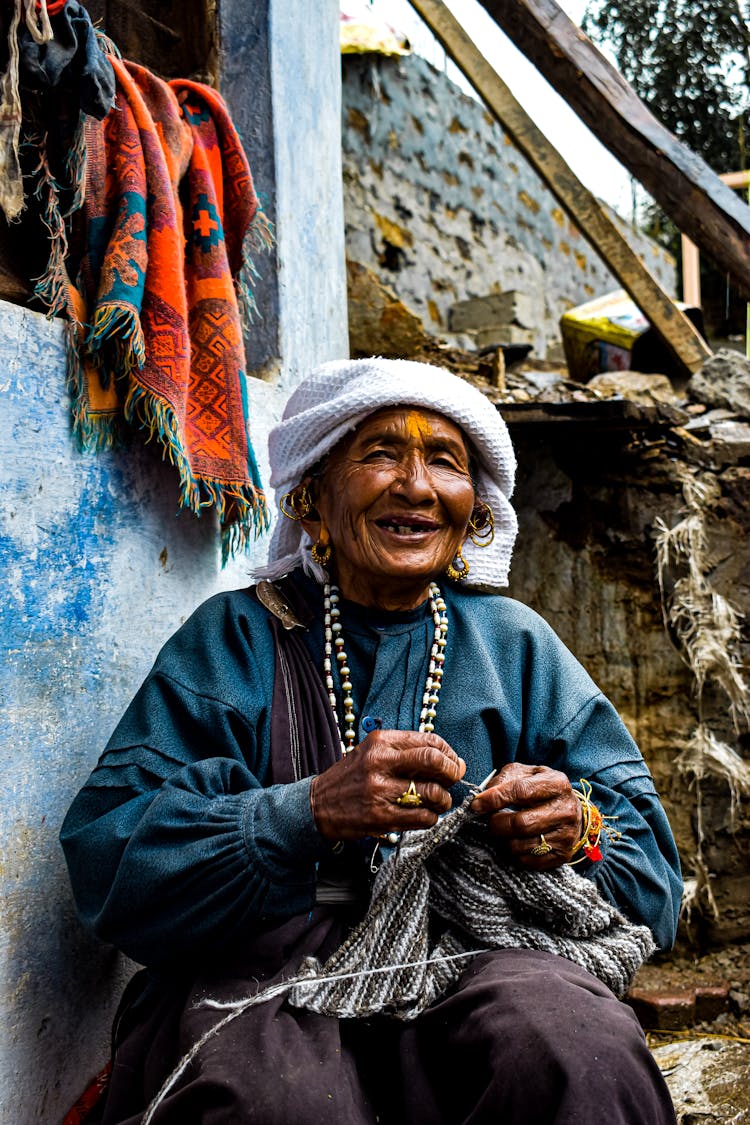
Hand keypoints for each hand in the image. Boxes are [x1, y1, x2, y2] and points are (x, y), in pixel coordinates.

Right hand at [310, 730, 465, 840]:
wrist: (317, 805)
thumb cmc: (351, 778)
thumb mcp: (372, 753)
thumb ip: (408, 753)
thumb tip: (453, 761)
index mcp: (380, 742)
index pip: (429, 741)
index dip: (449, 753)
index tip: (453, 762)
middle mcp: (379, 763)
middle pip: (433, 761)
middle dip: (452, 772)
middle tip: (453, 780)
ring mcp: (379, 791)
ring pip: (432, 792)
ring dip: (443, 799)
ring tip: (439, 801)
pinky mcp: (380, 817)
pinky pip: (422, 817)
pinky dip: (431, 817)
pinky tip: (425, 815)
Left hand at [470, 762, 582, 868]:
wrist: (571, 812)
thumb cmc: (542, 790)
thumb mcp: (527, 774)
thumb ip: (505, 779)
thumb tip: (483, 796)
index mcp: (557, 784)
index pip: (521, 791)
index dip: (494, 799)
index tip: (476, 805)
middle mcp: (565, 810)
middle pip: (520, 824)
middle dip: (496, 824)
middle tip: (489, 821)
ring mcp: (565, 836)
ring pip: (520, 845)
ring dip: (502, 839)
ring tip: (502, 830)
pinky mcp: (561, 855)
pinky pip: (526, 861)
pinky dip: (513, 853)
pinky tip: (514, 841)